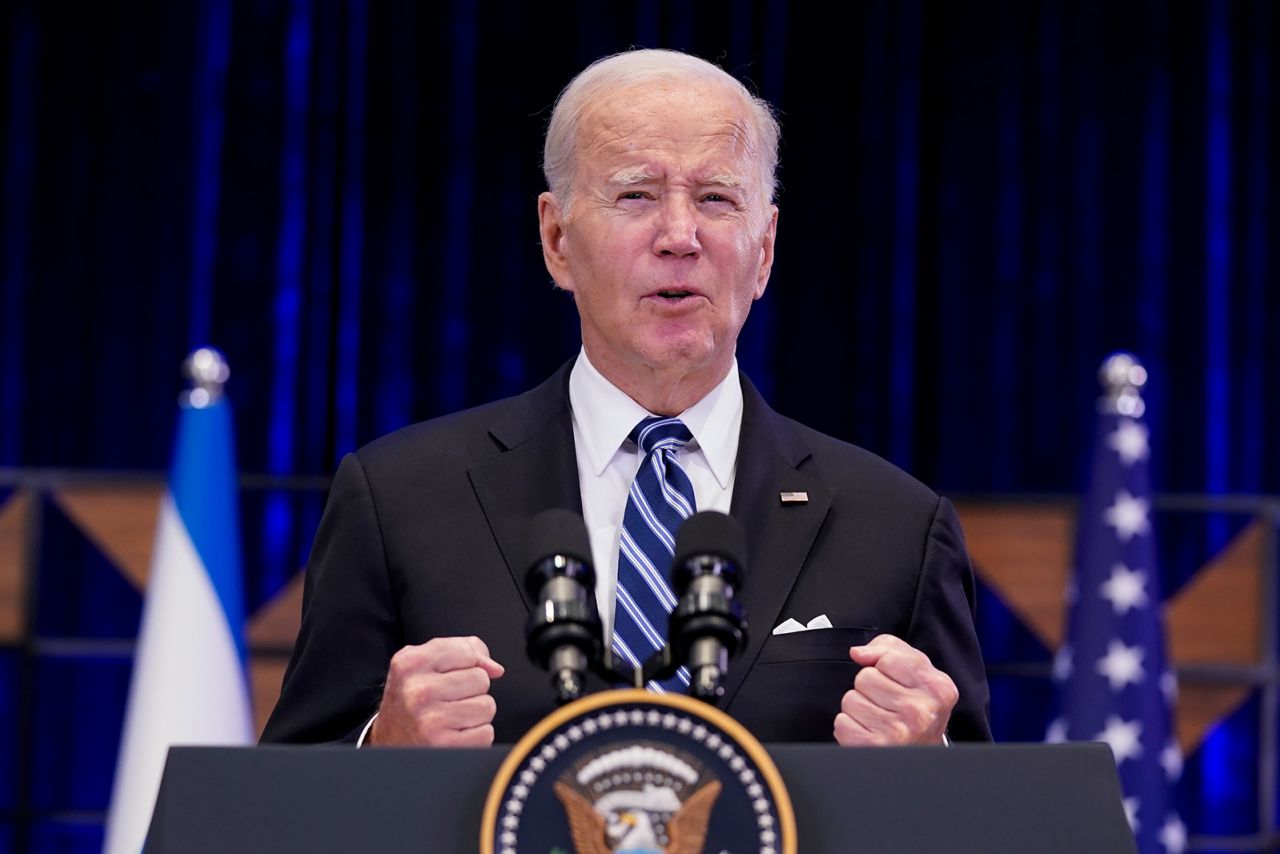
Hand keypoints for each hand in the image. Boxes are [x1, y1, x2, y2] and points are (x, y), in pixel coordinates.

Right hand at [367, 636, 504, 746]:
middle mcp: (418, 691)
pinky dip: (476, 735)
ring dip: (475, 714)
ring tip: (451, 718)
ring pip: (487, 706)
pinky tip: (454, 735)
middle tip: (448, 700)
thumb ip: (462, 650)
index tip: (449, 675)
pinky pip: (486, 733)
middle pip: (481, 678)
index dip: (467, 664)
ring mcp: (431, 721)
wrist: (389, 744)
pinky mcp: (445, 747)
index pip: (468, 651)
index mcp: (411, 663)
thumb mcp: (423, 665)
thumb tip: (495, 669)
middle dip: (471, 690)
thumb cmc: (412, 700)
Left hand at [833, 634, 956, 745]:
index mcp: (936, 688)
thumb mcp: (918, 675)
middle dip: (870, 688)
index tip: (894, 679)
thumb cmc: (916, 711)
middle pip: (865, 677)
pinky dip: (850, 726)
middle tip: (887, 704)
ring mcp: (896, 731)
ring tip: (878, 718)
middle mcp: (919, 711)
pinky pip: (842, 722)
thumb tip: (858, 653)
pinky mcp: (873, 746)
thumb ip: (891, 649)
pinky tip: (869, 732)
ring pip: (851, 699)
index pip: (889, 657)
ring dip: (859, 708)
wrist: (921, 754)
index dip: (883, 665)